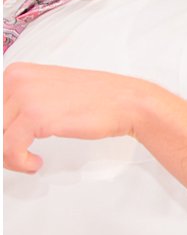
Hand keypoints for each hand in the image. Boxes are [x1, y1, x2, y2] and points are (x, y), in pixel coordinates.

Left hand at [4, 63, 152, 172]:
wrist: (126, 102)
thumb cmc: (97, 99)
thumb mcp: (50, 92)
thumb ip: (25, 102)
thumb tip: (7, 124)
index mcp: (17, 72)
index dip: (2, 130)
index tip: (11, 142)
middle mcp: (17, 81)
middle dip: (5, 144)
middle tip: (18, 154)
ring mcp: (25, 97)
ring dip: (10, 156)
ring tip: (25, 161)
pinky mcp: (35, 117)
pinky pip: (10, 148)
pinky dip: (19, 161)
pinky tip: (33, 162)